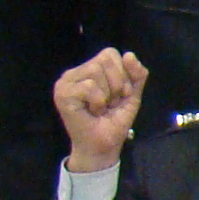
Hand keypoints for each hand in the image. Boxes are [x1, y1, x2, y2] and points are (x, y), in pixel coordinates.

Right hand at [53, 47, 147, 173]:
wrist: (103, 146)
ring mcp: (66, 81)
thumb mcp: (131, 95)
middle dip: (117, 83)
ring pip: (96, 70)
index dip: (123, 73)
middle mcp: (76, 72)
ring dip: (107, 94)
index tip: (121, 94)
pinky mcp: (62, 93)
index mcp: (90, 69)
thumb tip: (129, 55)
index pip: (110, 53)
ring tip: (100, 108)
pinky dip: (98, 101)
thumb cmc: (114, 121)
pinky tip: (93, 111)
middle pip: (104, 58)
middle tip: (110, 103)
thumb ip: (136, 74)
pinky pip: (88, 86)